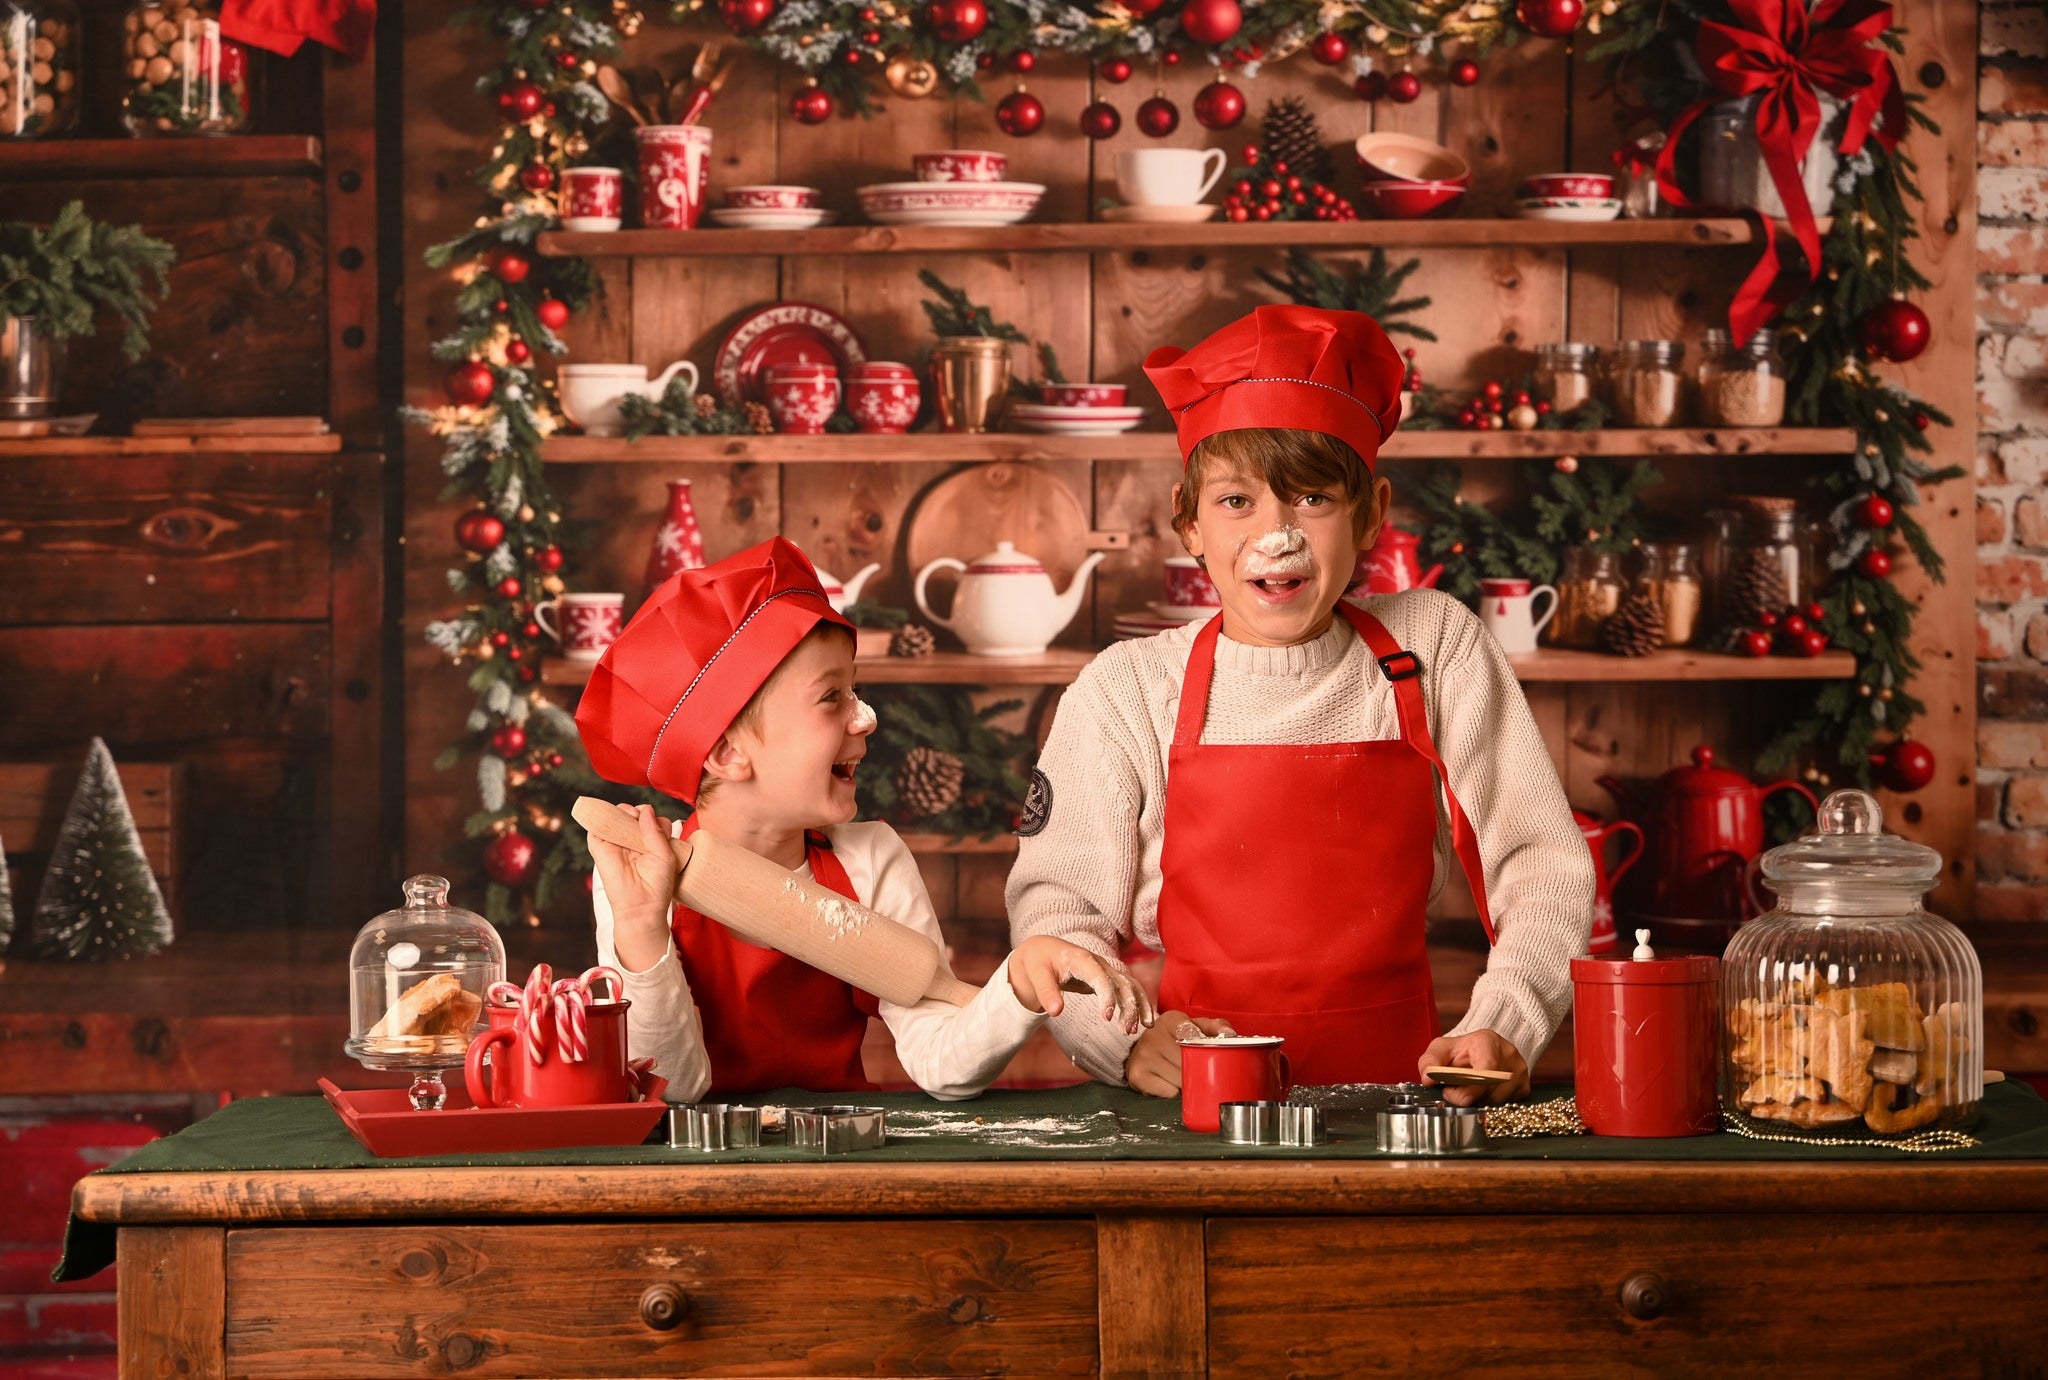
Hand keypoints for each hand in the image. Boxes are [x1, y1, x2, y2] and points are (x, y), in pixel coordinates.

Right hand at [587, 803, 679, 970]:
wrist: (641, 906)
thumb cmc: (657, 885)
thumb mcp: (664, 854)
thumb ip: (656, 831)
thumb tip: (646, 809)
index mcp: (650, 843)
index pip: (651, 820)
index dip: (653, 817)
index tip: (658, 825)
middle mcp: (632, 842)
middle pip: (632, 815)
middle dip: (637, 811)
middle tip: (640, 817)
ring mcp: (616, 843)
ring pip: (615, 817)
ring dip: (621, 810)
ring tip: (629, 816)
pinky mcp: (600, 847)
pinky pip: (596, 827)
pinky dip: (601, 816)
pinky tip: (614, 817)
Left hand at [1006, 937, 1156, 1033]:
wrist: (1042, 950)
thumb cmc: (1038, 962)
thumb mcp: (1036, 975)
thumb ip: (1046, 992)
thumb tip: (1056, 1012)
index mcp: (1080, 959)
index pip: (1100, 976)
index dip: (1107, 995)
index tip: (1107, 1017)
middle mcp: (1098, 962)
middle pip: (1121, 982)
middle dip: (1129, 1005)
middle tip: (1127, 1030)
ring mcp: (1106, 969)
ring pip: (1130, 985)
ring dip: (1139, 1005)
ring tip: (1141, 1028)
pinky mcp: (1108, 977)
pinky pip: (1129, 989)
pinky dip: (1140, 1003)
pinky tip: (1145, 1021)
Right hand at [1123, 1011, 1235, 1097]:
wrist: (1142, 1051)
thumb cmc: (1174, 1039)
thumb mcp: (1194, 1027)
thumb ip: (1213, 1027)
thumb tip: (1229, 1033)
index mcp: (1169, 1020)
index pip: (1188, 1031)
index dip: (1201, 1044)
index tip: (1208, 1052)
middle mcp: (1153, 1036)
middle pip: (1187, 1060)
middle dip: (1198, 1068)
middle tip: (1201, 1068)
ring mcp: (1143, 1056)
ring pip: (1180, 1078)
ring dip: (1188, 1082)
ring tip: (1184, 1074)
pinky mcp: (1137, 1075)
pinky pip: (1168, 1092)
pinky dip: (1174, 1091)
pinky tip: (1170, 1081)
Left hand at [1418, 1029, 1529, 1105]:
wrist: (1480, 1052)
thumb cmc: (1459, 1052)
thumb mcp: (1440, 1050)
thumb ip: (1429, 1061)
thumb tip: (1428, 1079)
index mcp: (1488, 1040)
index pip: (1487, 1069)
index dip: (1468, 1088)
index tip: (1449, 1092)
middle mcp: (1509, 1054)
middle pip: (1490, 1089)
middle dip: (1467, 1097)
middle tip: (1452, 1093)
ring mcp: (1520, 1072)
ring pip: (1497, 1101)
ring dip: (1477, 1103)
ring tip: (1466, 1091)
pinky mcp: (1524, 1088)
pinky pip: (1506, 1107)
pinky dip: (1490, 1106)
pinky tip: (1481, 1095)